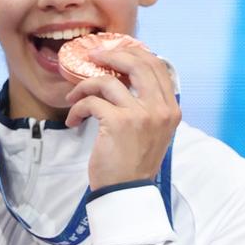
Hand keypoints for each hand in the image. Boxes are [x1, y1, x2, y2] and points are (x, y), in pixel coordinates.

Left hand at [64, 42, 180, 190]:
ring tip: (73, 99)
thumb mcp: (152, 132)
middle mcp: (160, 108)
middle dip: (112, 56)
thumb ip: (148, 106)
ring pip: (107, 81)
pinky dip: (77, 108)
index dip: (135, 54)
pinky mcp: (118, 122)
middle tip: (93, 58)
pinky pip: (91, 101)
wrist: (127, 190)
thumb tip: (126, 80)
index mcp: (171, 109)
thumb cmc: (134, 163)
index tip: (115, 54)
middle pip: (138, 64)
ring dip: (84, 87)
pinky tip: (74, 121)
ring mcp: (140, 114)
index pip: (158, 66)